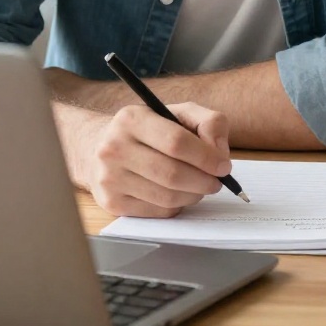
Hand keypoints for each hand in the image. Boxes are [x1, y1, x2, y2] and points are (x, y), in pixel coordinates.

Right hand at [82, 102, 231, 216]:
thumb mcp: (180, 113)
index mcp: (132, 119)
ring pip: (167, 197)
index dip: (206, 157)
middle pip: (172, 174)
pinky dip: (178, 205)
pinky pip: (157, 211)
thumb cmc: (151, 129)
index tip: (224, 166)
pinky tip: (179, 193)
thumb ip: (209, 122)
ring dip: (194, 195)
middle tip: (217, 182)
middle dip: (204, 181)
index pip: (177, 142)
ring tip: (201, 186)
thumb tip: (220, 153)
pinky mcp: (111, 203)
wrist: (101, 147)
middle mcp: (114, 149)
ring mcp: (110, 178)